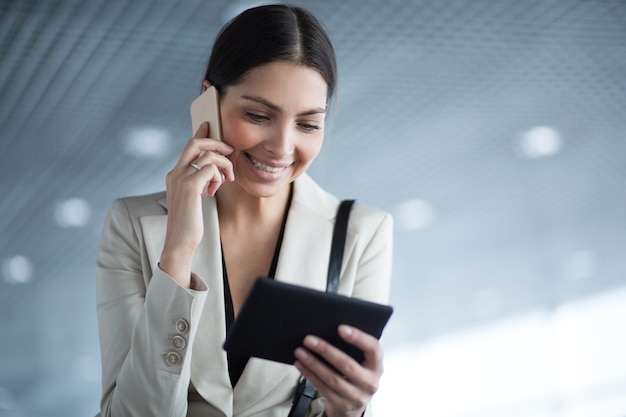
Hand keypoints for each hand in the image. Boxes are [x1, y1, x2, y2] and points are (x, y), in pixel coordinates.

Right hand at [159, 122, 233, 286]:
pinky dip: (218, 177)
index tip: (210, 126)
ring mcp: (180, 179)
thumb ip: (201, 183)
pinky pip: (211, 169)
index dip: (201, 134)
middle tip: (230, 152)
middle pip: (195, 143)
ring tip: (225, 181)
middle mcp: (175, 173)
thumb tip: (215, 171)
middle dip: (216, 143)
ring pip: (207, 155)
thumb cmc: (189, 223)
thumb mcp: (195, 198)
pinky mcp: (190, 187)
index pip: (189, 147)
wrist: (180, 242)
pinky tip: (215, 191)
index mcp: (175, 175)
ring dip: (223, 166)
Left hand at [294, 325, 382, 416]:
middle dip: (325, 350)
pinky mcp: (342, 405)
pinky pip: (323, 388)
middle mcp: (370, 382)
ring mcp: (357, 396)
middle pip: (347, 365)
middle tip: (309, 340)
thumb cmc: (356, 376)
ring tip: (301, 352)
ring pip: (332, 378)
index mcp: (376, 366)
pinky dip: (310, 375)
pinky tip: (302, 365)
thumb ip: (352, 349)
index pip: (373, 348)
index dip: (358, 337)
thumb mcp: (361, 362)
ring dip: (313, 363)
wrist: (354, 405)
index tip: (341, 328)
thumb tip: (328, 330)